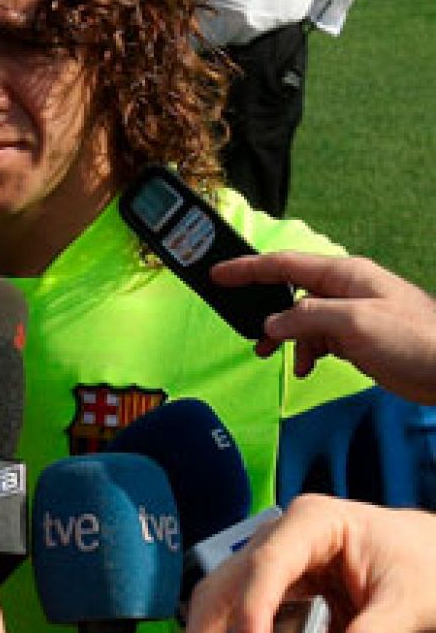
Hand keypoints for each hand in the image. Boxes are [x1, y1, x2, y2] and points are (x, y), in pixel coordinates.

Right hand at [185, 494, 435, 632]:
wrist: (424, 555)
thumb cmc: (418, 562)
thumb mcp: (413, 597)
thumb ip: (384, 628)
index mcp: (312, 522)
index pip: (267, 565)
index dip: (251, 610)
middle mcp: (279, 538)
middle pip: (225, 582)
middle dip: (209, 630)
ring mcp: (270, 562)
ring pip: (218, 598)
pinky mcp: (273, 591)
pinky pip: (238, 615)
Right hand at [212, 253, 435, 403]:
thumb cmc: (413, 339)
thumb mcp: (354, 323)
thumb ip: (307, 318)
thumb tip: (272, 324)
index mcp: (343, 274)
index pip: (284, 264)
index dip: (247, 268)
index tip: (218, 274)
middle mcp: (344, 290)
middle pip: (290, 292)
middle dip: (265, 311)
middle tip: (243, 328)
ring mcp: (351, 314)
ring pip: (302, 320)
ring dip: (285, 337)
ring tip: (270, 354)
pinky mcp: (357, 338)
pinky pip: (318, 339)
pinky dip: (305, 351)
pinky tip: (305, 367)